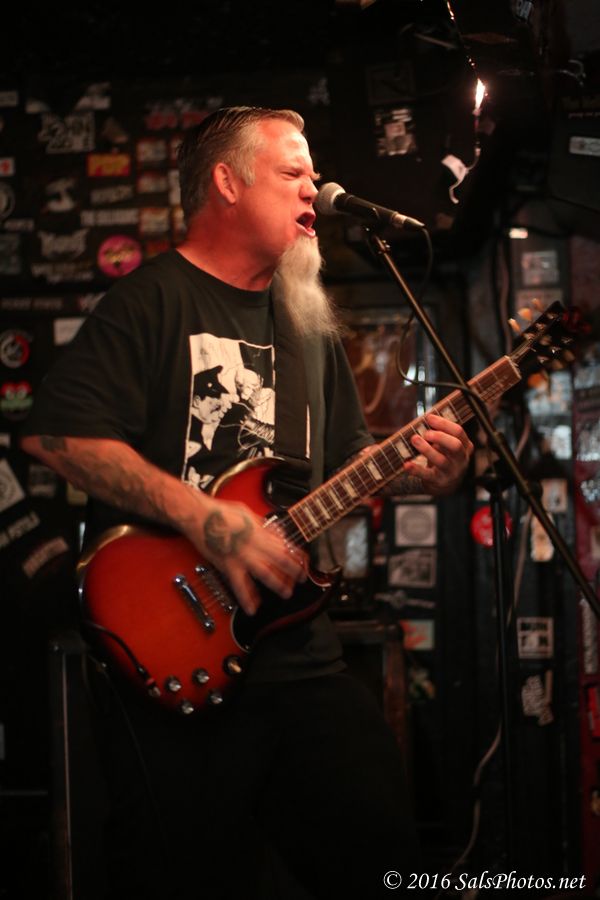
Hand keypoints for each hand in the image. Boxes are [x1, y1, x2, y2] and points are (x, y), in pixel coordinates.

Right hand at [185, 496, 306, 615]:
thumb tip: (276, 533)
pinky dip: (246, 598)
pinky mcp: (228, 566)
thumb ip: (263, 526)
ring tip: (286, 593)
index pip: (283, 545)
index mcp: (259, 531)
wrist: (198, 516)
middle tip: (301, 579)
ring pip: (265, 573)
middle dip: (293, 571)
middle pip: (279, 560)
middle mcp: (253, 545)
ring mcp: (241, 557)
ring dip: (277, 584)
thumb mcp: (247, 513)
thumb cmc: (220, 512)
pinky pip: (239, 585)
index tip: (304, 561)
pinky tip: (252, 609)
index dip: (296, 554)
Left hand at [403, 413, 472, 495]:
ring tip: (414, 440)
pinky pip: (427, 475)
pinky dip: (416, 469)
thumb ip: (440, 434)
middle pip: (455, 446)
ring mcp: (451, 472)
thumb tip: (425, 420)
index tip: (428, 417)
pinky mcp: (439, 481)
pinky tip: (406, 464)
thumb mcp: (446, 445)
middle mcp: (461, 459)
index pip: (458, 432)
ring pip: (441, 461)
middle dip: (440, 437)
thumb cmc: (444, 457)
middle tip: (426, 433)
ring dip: (427, 449)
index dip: (443, 423)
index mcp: (465, 446)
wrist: (446, 484)